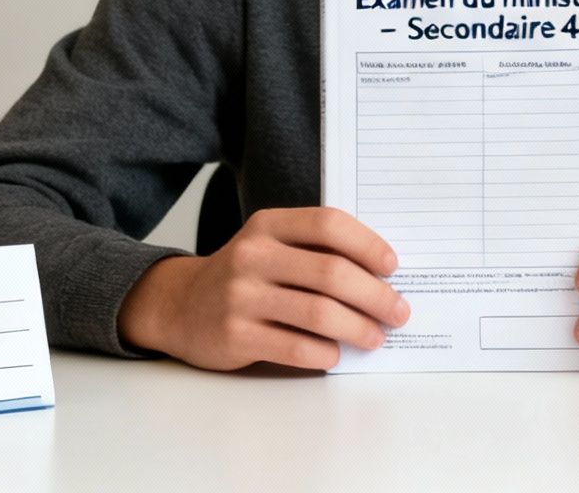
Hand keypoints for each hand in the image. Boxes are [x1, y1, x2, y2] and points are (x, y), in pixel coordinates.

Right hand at [118, 206, 410, 371]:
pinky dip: (325, 353)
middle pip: (331, 273)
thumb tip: (382, 276)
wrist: (180, 305)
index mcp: (268, 225)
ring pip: (319, 313)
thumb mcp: (270, 246)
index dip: (368, 245)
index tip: (393, 266)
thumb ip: (314, 251)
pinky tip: (337, 354)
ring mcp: (241, 296)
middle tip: (398, 311)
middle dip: (375, 295)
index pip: (328, 224)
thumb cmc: (244, 276)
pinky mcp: (235, 335)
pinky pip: (295, 347)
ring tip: (376, 336)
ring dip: (358, 328)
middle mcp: (252, 255)